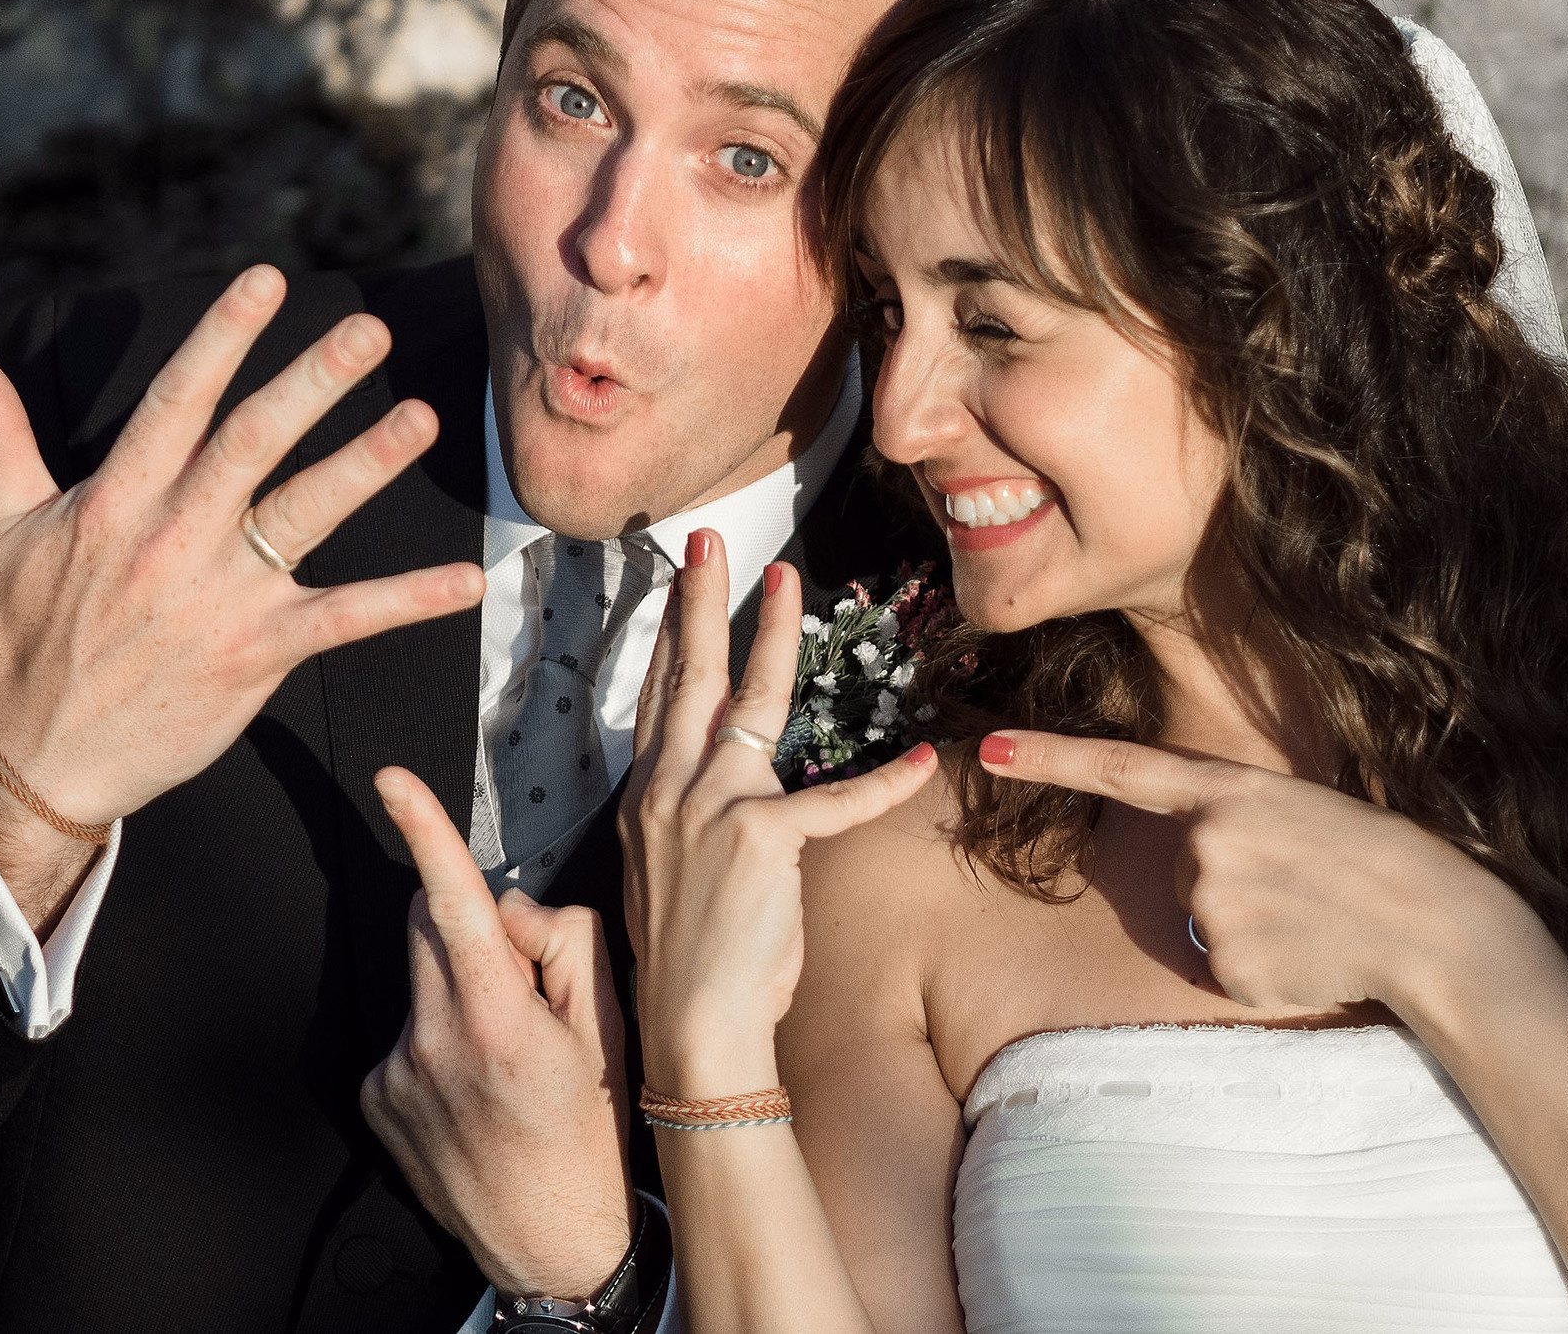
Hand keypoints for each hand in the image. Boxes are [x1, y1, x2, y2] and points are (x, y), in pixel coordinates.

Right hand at [0, 267, 487, 921]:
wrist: (41, 758)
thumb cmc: (27, 636)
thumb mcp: (2, 527)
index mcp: (117, 498)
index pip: (175, 400)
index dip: (221, 337)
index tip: (267, 281)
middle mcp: (172, 537)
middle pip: (251, 442)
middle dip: (311, 382)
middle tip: (368, 330)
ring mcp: (219, 597)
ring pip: (303, 515)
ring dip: (368, 465)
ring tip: (424, 415)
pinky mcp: (257, 655)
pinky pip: (344, 619)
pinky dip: (407, 600)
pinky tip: (466, 580)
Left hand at [361, 767, 635, 1299]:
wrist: (555, 1244)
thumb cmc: (593, 1133)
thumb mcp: (607, 1023)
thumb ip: (561, 942)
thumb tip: (509, 908)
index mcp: (496, 1018)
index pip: (453, 900)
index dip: (423, 830)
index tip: (393, 782)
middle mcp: (433, 1042)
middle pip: (428, 926)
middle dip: (466, 928)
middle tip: (518, 987)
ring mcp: (397, 1073)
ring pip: (418, 981)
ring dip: (454, 992)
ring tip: (499, 1057)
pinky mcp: (376, 1098)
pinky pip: (404, 1031)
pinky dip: (435, 1041)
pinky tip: (473, 1088)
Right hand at [622, 531, 937, 1096]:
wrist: (695, 1024)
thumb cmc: (693, 960)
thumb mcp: (673, 874)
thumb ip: (692, 821)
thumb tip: (721, 797)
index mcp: (650, 800)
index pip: (661, 698)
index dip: (671, 635)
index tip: (680, 582)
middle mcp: (672, 791)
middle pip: (690, 677)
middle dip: (700, 601)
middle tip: (709, 542)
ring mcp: (713, 809)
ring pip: (750, 702)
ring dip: (772, 636)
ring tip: (788, 584)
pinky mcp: (765, 840)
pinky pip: (838, 801)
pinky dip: (884, 783)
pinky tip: (918, 758)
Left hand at [978, 732, 1529, 1016]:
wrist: (1438, 926)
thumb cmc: (1379, 862)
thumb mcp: (1300, 811)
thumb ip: (1232, 824)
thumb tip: (1196, 865)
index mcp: (1229, 790)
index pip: (1117, 768)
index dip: (1046, 758)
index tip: (985, 750)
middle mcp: (1206, 842)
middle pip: (1182, 868)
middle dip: (1229, 881)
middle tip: (1302, 884)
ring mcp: (1213, 905)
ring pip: (1202, 921)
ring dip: (1249, 927)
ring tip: (1312, 919)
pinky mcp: (1225, 965)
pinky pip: (1221, 969)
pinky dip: (1261, 968)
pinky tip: (1310, 954)